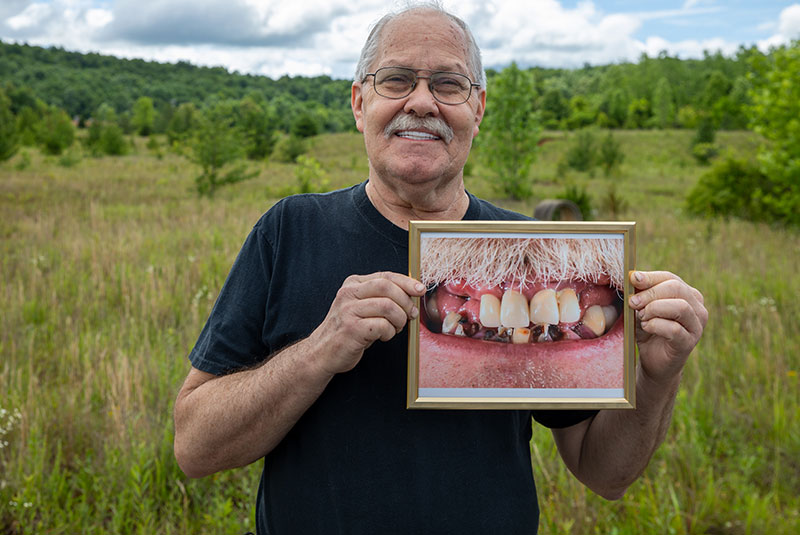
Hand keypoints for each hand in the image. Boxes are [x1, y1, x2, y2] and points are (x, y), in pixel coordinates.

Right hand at [310, 272, 425, 375]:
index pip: (385, 276)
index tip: (420, 290)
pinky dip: (390, 333)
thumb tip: (412, 293)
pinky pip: (382, 326)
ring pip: (388, 306)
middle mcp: (348, 294)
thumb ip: (381, 297)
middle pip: (387, 287)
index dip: (407, 282)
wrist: (322, 352)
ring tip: (396, 328)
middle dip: (405, 301)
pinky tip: (384, 336)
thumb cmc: (347, 330)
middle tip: (411, 315)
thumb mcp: (361, 306)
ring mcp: (348, 310)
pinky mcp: (351, 329)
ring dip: (399, 319)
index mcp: (352, 284)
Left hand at [628, 270, 707, 384]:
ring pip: (680, 307)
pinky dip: (655, 325)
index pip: (670, 278)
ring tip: (641, 316)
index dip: (650, 277)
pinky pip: (674, 329)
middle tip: (633, 302)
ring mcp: (696, 326)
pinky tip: (646, 327)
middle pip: (676, 288)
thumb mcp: (642, 308)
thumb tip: (635, 277)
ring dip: (654, 309)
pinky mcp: (689, 342)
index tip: (632, 279)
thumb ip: (641, 293)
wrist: (653, 360)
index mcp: (687, 294)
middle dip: (650, 293)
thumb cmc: (648, 330)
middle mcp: (697, 308)